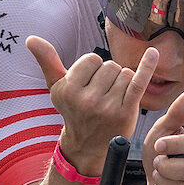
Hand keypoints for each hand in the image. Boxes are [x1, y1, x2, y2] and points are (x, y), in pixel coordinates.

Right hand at [26, 35, 157, 175]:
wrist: (88, 145)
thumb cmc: (73, 110)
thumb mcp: (56, 88)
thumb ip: (47, 61)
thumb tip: (31, 39)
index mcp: (67, 90)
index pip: (92, 59)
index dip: (92, 69)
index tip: (88, 85)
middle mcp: (86, 100)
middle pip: (110, 66)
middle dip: (108, 76)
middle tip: (101, 95)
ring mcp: (106, 107)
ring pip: (124, 73)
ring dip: (122, 82)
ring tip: (112, 99)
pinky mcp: (125, 112)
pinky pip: (138, 82)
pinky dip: (147, 66)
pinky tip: (153, 53)